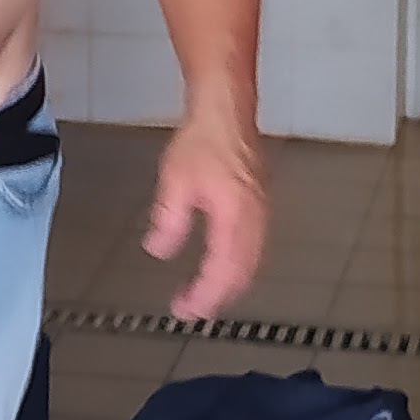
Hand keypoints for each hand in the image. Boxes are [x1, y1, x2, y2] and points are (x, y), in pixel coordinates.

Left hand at [146, 103, 267, 325]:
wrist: (226, 110)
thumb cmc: (203, 140)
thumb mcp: (175, 181)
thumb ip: (169, 220)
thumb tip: (159, 250)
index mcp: (234, 217)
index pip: (222, 271)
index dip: (204, 296)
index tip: (185, 310)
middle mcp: (254, 219)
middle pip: (242, 273)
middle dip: (218, 297)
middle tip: (193, 310)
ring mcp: (260, 213)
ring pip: (251, 263)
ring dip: (229, 284)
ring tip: (205, 297)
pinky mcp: (258, 205)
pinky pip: (254, 248)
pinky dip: (238, 267)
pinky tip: (223, 267)